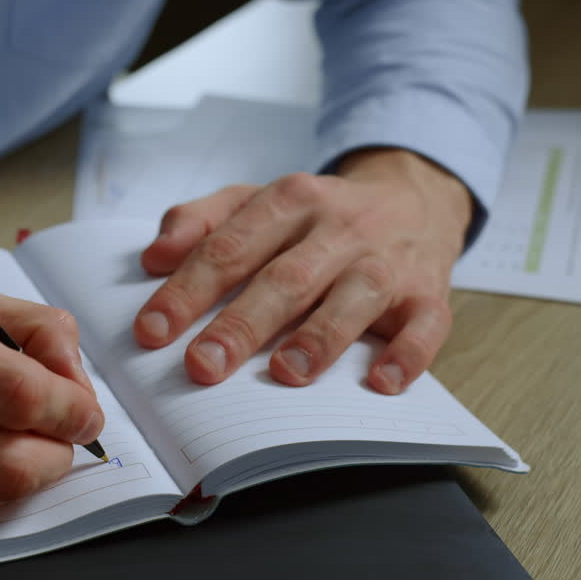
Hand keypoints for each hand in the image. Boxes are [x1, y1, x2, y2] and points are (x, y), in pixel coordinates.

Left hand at [132, 148, 471, 392]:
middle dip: (241, 324)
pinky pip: (425, 324)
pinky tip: (381, 382)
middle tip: (202, 366)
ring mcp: (388, 261)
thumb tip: (155, 256)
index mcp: (290, 201)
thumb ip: (202, 221)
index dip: (187, 290)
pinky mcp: (429, 294)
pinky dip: (407, 354)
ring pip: (355, 297)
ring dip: (320, 337)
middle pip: (285, 278)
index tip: (151, 331)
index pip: (229, 247)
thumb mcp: (260, 201)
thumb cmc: (320, 216)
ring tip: (285, 374)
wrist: (415, 197)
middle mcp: (340, 228)